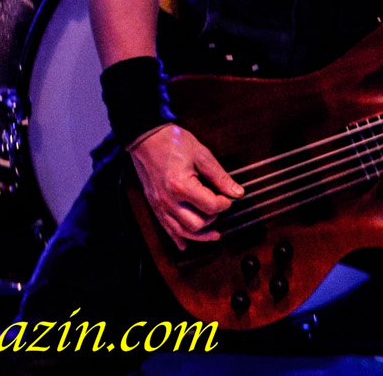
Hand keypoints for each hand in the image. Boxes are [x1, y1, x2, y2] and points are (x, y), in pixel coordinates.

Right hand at [129, 123, 243, 247]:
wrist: (145, 136)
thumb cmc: (172, 141)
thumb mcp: (201, 154)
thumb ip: (220, 176)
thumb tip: (237, 192)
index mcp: (182, 186)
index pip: (211, 206)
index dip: (225, 203)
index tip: (228, 197)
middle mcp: (169, 200)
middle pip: (197, 224)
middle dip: (212, 218)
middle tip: (218, 207)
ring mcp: (160, 204)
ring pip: (182, 232)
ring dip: (200, 236)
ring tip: (214, 235)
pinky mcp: (154, 204)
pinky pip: (166, 227)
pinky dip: (176, 238)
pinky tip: (184, 245)